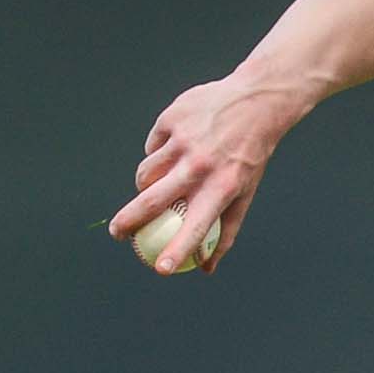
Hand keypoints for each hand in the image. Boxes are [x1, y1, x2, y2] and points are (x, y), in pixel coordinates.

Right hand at [107, 73, 297, 273]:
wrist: (255, 103)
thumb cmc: (249, 157)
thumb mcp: (244, 194)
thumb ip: (225, 232)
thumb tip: (205, 267)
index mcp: (221, 187)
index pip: (195, 227)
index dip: (177, 250)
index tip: (160, 269)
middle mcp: (200, 165)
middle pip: (151, 200)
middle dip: (128, 222)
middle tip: (118, 234)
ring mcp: (183, 140)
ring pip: (145, 173)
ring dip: (144, 185)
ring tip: (152, 187)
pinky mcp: (172, 120)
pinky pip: (152, 147)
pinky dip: (158, 153)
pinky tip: (174, 148)